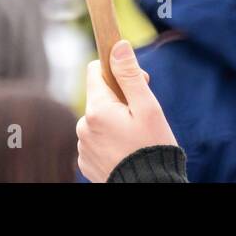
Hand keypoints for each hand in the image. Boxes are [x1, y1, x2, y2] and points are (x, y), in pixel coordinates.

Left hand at [76, 40, 176, 181]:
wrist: (149, 188)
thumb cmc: (152, 147)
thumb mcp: (147, 107)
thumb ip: (130, 75)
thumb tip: (118, 46)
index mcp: (97, 109)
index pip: (95, 70)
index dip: (117, 71)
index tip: (137, 83)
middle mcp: (83, 126)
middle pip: (99, 96)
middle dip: (119, 99)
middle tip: (142, 115)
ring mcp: (83, 146)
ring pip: (98, 119)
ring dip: (114, 121)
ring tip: (135, 138)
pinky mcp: (86, 162)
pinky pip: (96, 140)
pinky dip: (109, 140)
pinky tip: (125, 150)